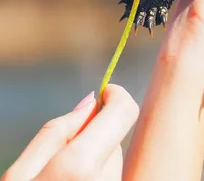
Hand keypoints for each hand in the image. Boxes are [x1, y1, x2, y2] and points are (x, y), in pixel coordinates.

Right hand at [3, 84, 138, 180]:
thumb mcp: (19, 174)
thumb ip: (56, 132)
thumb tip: (91, 102)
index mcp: (82, 165)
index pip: (124, 112)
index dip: (116, 95)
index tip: (105, 93)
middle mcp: (109, 178)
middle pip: (114, 136)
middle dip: (92, 136)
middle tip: (61, 159)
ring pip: (113, 158)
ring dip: (94, 160)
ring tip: (66, 180)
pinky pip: (112, 175)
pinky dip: (97, 175)